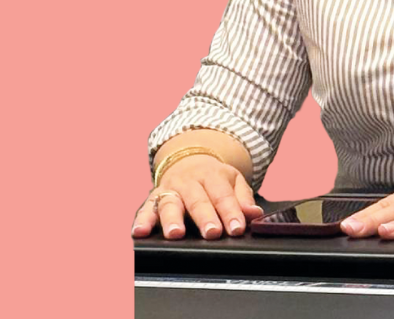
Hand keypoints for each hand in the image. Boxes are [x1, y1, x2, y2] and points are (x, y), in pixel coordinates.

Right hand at [131, 155, 264, 239]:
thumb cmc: (213, 178)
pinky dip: (141, 221)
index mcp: (212, 175)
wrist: (187, 159)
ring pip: (170, 203)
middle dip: (205, 217)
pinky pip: (145, 209)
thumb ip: (243, 198)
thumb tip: (254, 214)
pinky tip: (139, 232)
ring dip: (172, 219)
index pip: (223, 195)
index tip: (236, 228)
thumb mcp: (232, 181)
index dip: (231, 212)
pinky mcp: (153, 198)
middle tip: (212, 233)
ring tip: (175, 234)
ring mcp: (170, 189)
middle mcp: (189, 182)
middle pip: (197, 200)